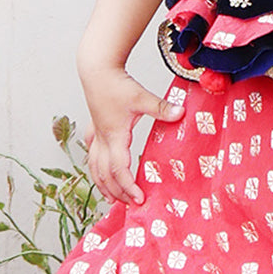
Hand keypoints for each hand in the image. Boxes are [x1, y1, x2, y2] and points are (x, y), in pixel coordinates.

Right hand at [82, 66, 184, 204]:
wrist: (96, 69)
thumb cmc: (116, 83)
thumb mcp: (141, 97)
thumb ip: (161, 108)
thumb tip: (181, 113)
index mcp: (114, 136)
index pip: (119, 169)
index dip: (128, 187)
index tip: (139, 199)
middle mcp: (102, 139)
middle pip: (105, 175)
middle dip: (117, 192)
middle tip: (129, 205)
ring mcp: (96, 134)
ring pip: (94, 167)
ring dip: (103, 184)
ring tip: (111, 199)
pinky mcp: (95, 128)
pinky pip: (91, 154)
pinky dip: (95, 167)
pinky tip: (99, 170)